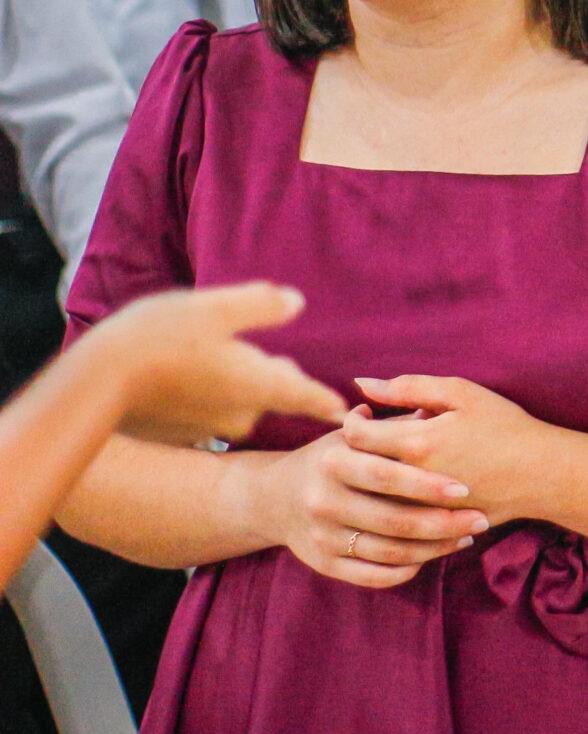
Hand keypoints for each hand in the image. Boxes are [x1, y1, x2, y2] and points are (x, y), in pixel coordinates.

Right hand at [79, 282, 346, 444]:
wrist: (93, 383)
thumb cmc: (160, 337)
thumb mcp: (217, 307)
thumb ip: (262, 304)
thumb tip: (296, 302)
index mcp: (261, 383)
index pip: (310, 396)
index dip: (330, 401)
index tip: (348, 412)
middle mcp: (242, 413)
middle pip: (274, 393)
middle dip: (278, 378)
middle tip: (280, 359)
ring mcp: (209, 427)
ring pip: (239, 401)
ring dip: (236, 383)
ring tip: (218, 354)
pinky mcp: (179, 432)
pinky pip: (206, 410)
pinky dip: (203, 394)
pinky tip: (182, 372)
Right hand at [244, 426, 486, 588]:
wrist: (275, 497)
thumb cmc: (333, 458)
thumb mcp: (354, 435)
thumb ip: (393, 425)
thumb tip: (434, 410)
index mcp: (333, 460)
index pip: (388, 475)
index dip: (428, 484)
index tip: (465, 487)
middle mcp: (322, 500)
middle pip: (393, 520)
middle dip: (444, 523)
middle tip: (481, 521)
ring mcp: (321, 535)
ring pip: (389, 551)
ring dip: (434, 549)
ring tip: (465, 538)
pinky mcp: (322, 563)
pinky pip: (371, 575)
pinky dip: (405, 570)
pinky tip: (430, 558)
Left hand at [338, 375, 559, 529]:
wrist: (543, 473)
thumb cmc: (505, 426)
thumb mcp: (462, 394)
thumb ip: (409, 386)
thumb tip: (363, 384)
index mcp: (416, 444)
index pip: (354, 436)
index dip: (352, 420)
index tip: (365, 414)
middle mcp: (411, 483)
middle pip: (359, 468)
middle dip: (361, 449)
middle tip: (380, 434)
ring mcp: (420, 510)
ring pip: (374, 495)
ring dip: (377, 475)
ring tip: (400, 457)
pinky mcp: (431, 528)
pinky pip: (396, 515)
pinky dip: (396, 498)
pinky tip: (415, 482)